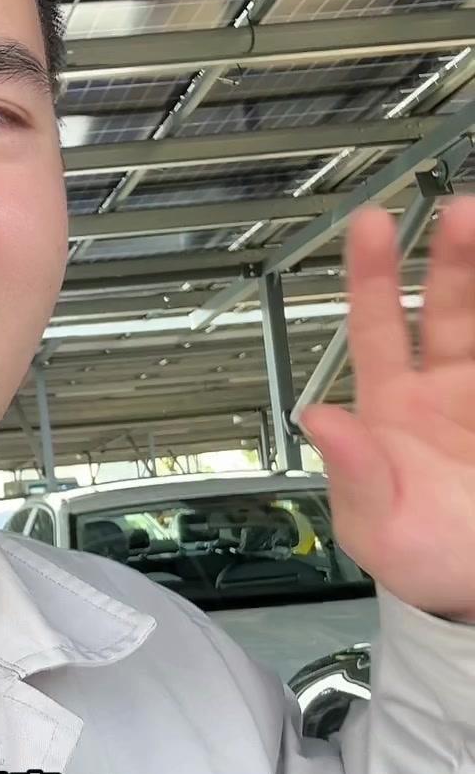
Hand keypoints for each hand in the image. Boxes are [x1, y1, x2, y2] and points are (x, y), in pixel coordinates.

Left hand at [299, 196, 474, 623]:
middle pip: (451, 306)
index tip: (372, 223)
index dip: (371, 274)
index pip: (377, 326)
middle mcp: (445, 389)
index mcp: (393, 408)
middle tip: (464, 211)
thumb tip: (315, 416)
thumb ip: (351, 471)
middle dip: (454, 257)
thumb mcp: (376, 526)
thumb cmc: (420, 562)